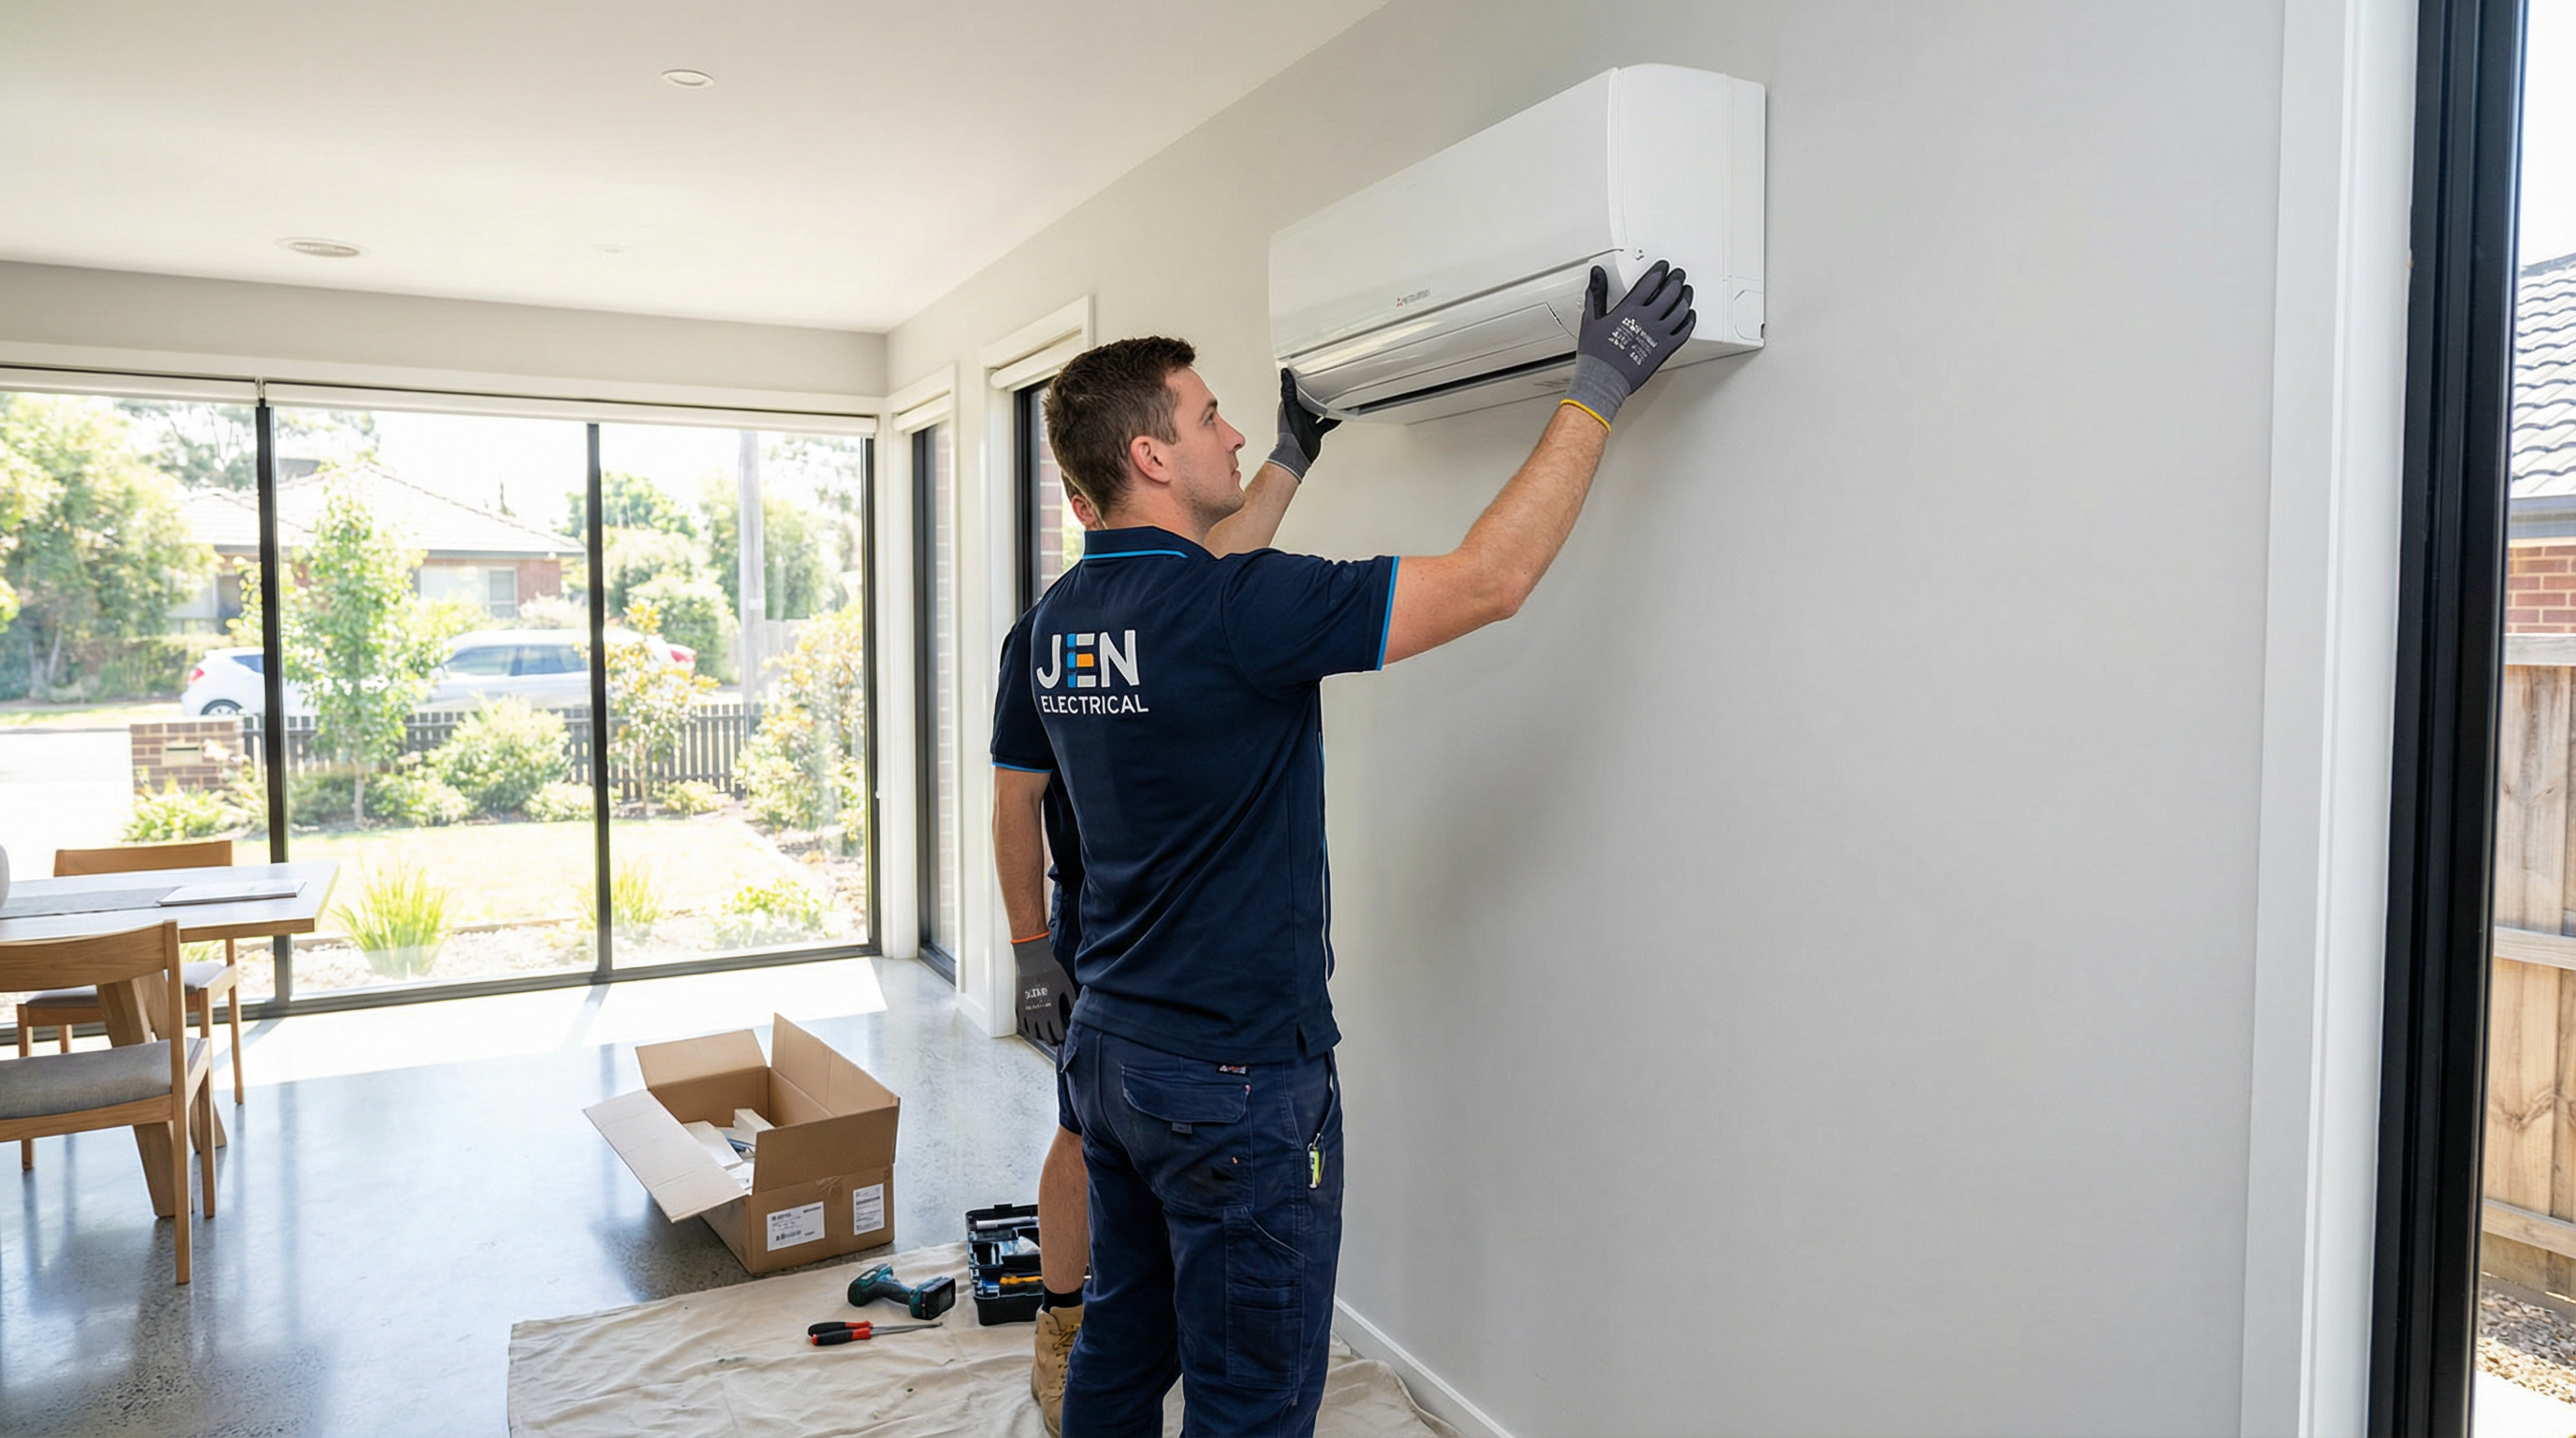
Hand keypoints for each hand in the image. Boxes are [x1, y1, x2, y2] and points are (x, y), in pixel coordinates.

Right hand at [1014, 936, 1072, 1046]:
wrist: (1033, 962)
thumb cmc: (1052, 973)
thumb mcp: (1067, 987)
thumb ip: (1072, 1003)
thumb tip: (1074, 1016)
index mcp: (1051, 1010)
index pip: (1057, 1033)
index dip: (1062, 1038)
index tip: (1065, 1037)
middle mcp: (1037, 1014)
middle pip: (1045, 1036)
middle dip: (1052, 1040)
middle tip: (1056, 1039)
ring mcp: (1026, 1011)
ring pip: (1033, 1033)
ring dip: (1041, 1036)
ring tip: (1046, 1035)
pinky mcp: (1018, 1007)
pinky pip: (1023, 1025)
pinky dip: (1029, 1029)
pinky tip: (1035, 1028)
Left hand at [1265, 369, 1340, 478]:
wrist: (1297, 454)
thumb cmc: (1291, 434)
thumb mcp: (1291, 406)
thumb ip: (1289, 390)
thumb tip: (1284, 373)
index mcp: (1289, 406)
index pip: (1295, 390)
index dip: (1301, 382)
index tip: (1308, 374)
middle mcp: (1298, 414)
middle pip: (1308, 400)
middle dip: (1316, 393)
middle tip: (1325, 384)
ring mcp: (1307, 423)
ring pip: (1318, 411)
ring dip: (1325, 406)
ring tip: (1334, 398)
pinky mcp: (1315, 432)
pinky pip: (1326, 423)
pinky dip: (1333, 419)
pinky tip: (1339, 415)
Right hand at [1563, 260, 1695, 428]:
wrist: (1603, 381)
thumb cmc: (1595, 356)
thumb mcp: (1591, 320)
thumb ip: (1596, 293)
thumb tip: (1597, 274)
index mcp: (1629, 309)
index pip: (1650, 282)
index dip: (1660, 271)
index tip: (1664, 267)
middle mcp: (1647, 319)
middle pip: (1669, 292)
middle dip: (1676, 280)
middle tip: (1679, 274)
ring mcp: (1658, 334)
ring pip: (1680, 309)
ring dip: (1685, 297)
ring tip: (1687, 291)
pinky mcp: (1665, 349)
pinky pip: (1684, 331)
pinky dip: (1689, 321)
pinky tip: (1690, 315)